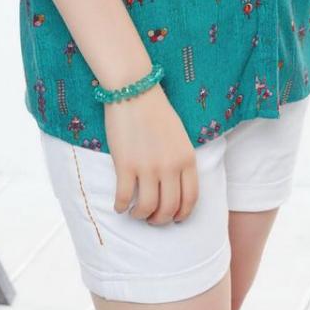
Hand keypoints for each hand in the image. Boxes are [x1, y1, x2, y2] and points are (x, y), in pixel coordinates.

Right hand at [105, 83, 198, 224]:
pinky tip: (119, 205)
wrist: (134, 90)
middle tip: (151, 218)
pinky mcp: (126, 165)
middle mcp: (170, 166)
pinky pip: (124, 197)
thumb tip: (174, 185)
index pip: (190, 198)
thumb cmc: (156, 110)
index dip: (182, 214)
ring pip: (147, 208)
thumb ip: (180, 160)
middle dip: (160, 219)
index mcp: (186, 158)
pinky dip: (121, 206)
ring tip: (134, 212)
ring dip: (140, 215)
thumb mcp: (179, 135)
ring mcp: (148, 167)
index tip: (174, 218)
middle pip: (169, 208)